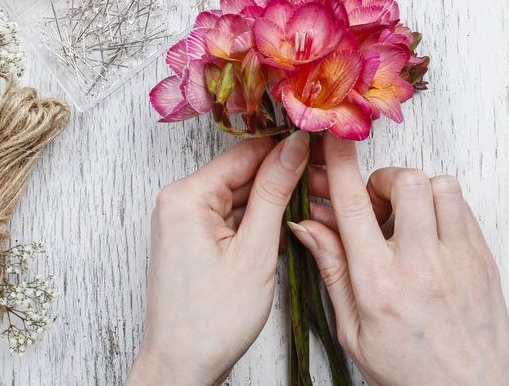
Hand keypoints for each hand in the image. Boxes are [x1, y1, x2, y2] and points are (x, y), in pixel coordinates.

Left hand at [126, 132, 310, 385]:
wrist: (183, 367)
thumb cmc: (211, 320)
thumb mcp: (255, 250)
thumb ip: (275, 191)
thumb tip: (294, 145)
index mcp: (186, 196)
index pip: (246, 153)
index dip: (288, 149)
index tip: (323, 147)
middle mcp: (180, 201)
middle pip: (244, 173)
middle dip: (286, 177)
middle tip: (329, 181)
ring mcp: (186, 221)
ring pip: (242, 195)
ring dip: (277, 201)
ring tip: (318, 206)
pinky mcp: (195, 240)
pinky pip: (234, 217)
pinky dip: (261, 222)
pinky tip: (290, 228)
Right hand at [289, 135, 508, 385]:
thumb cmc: (409, 371)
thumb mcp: (354, 331)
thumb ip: (332, 271)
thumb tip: (308, 227)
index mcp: (379, 283)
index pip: (354, 204)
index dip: (339, 163)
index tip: (332, 138)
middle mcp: (421, 263)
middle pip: (404, 181)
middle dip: (383, 181)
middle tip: (376, 206)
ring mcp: (459, 258)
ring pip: (440, 185)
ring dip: (417, 191)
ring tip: (406, 219)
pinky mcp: (484, 258)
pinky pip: (464, 207)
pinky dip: (443, 208)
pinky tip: (431, 235)